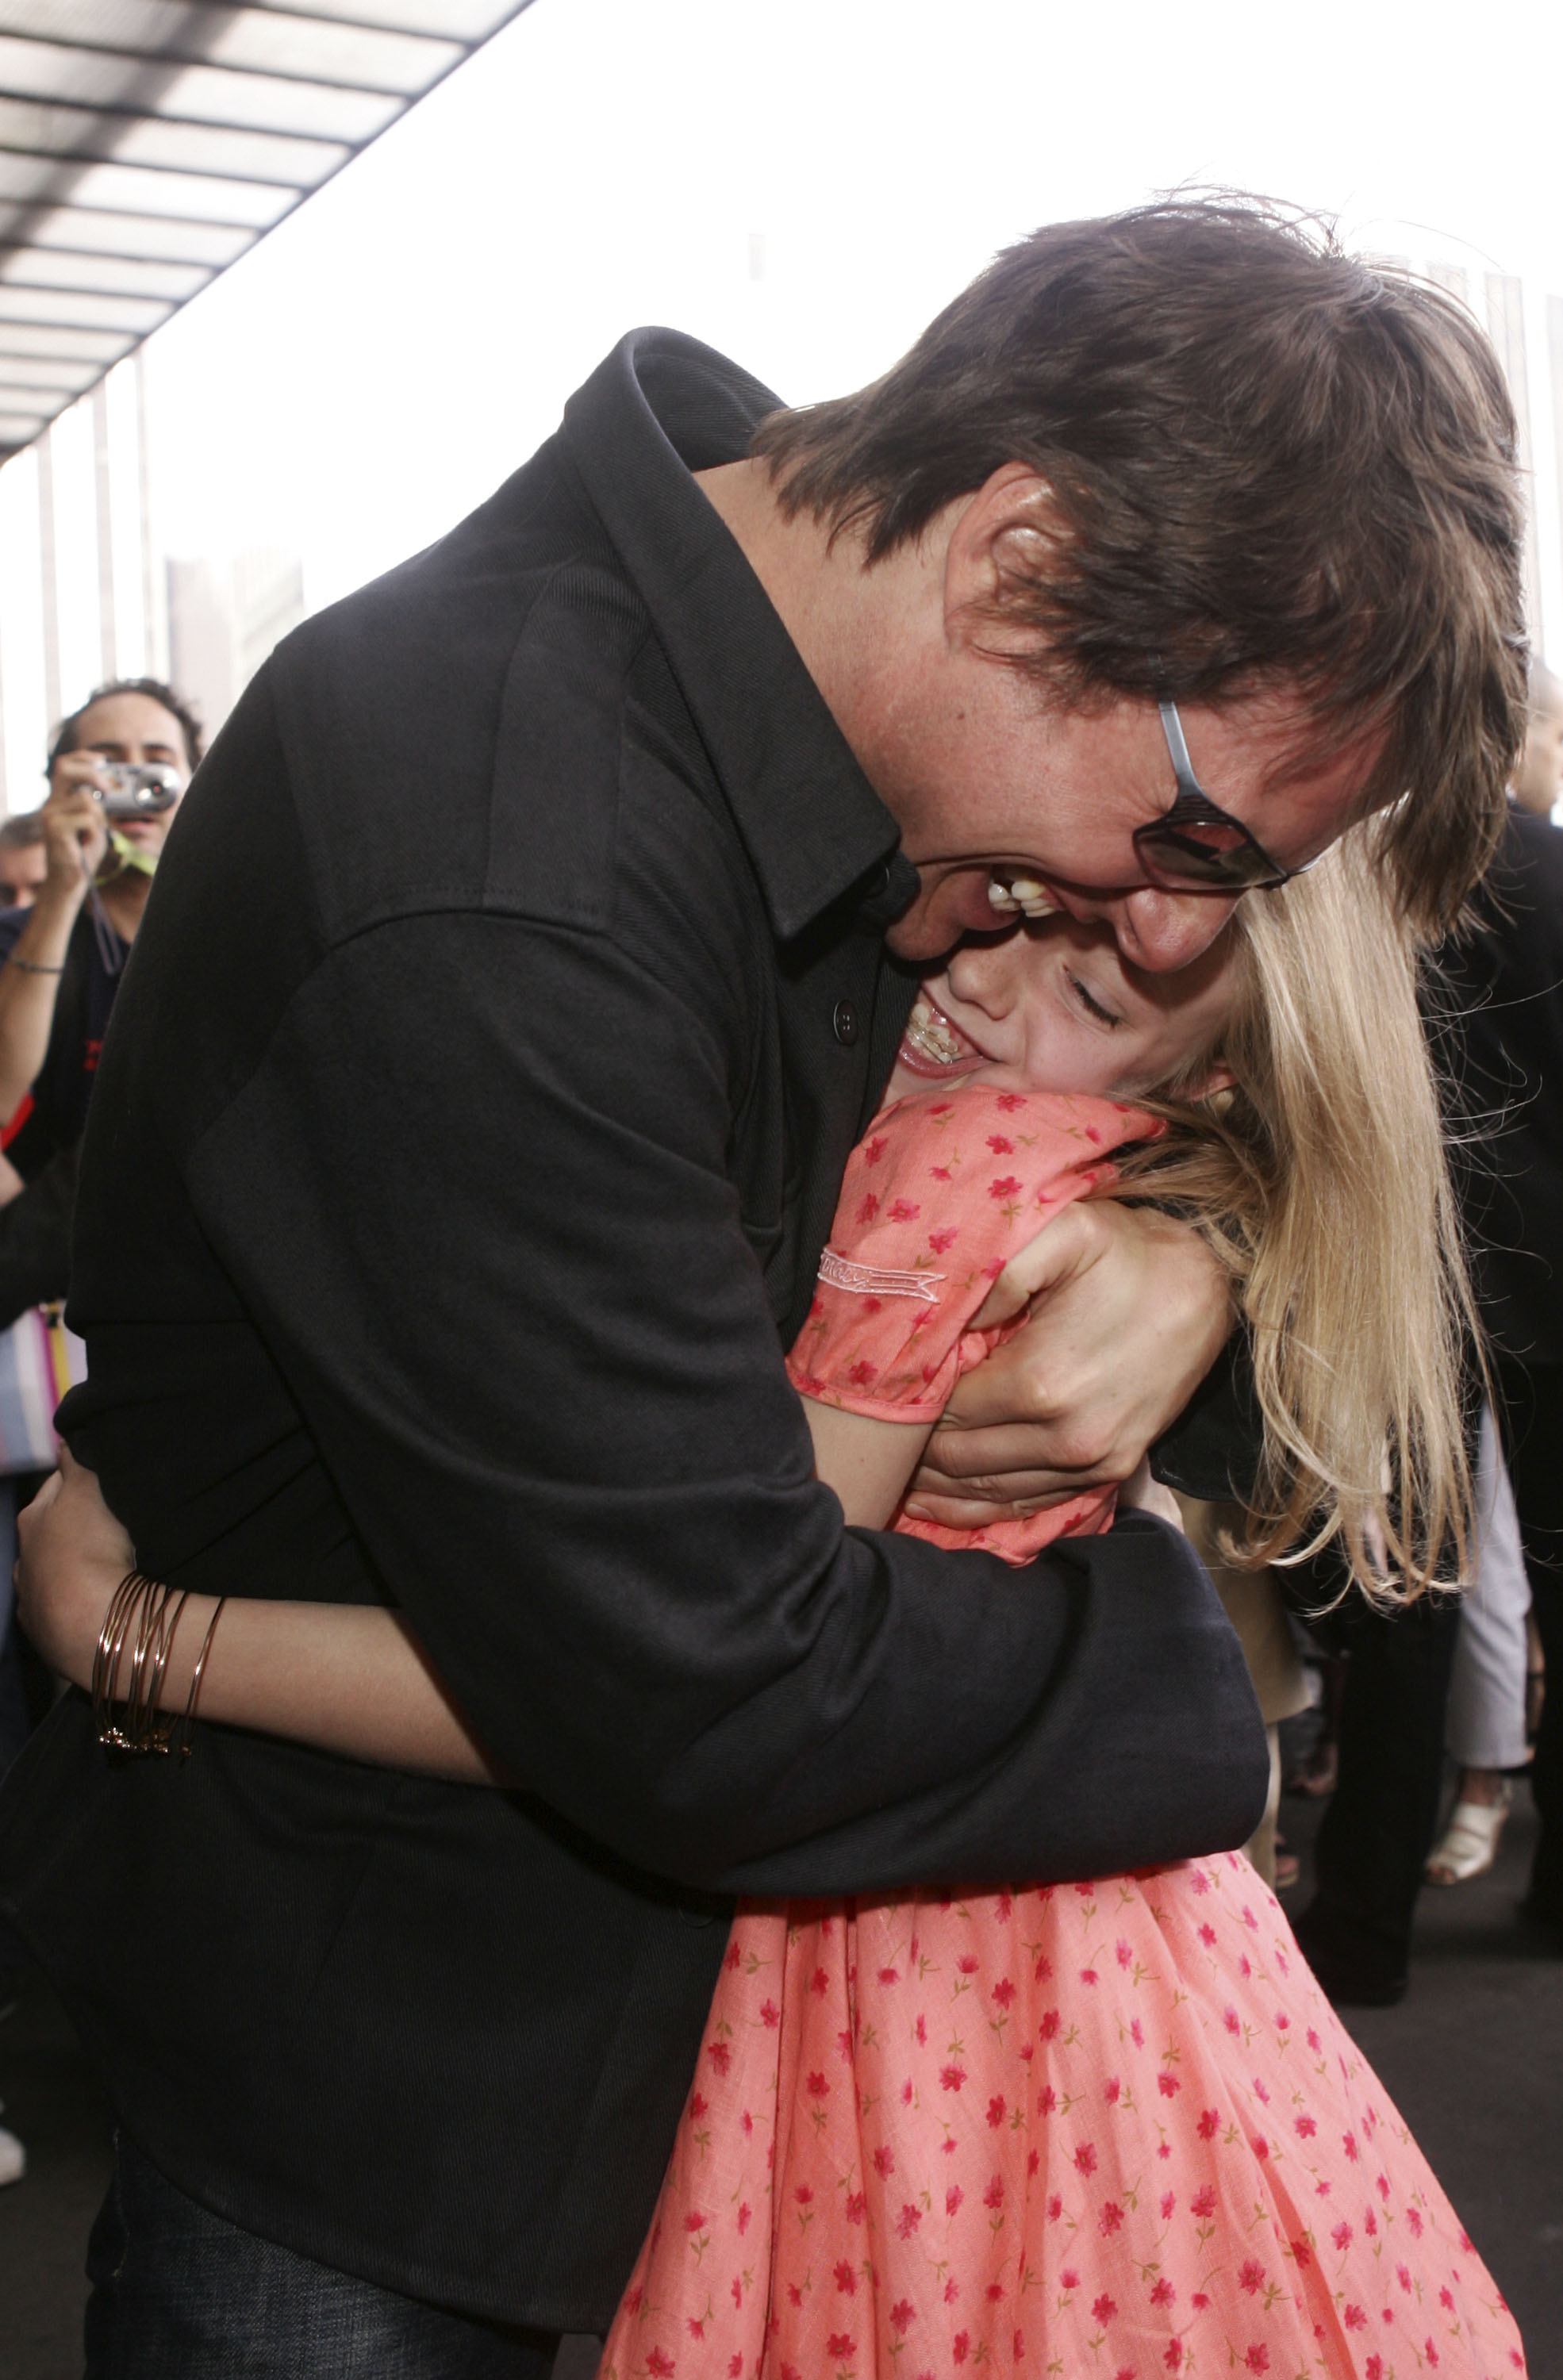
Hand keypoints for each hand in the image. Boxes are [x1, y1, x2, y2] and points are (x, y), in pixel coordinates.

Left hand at [14, 1448, 135, 1687]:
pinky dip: (74, 1598)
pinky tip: (93, 1598)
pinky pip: (59, 1605)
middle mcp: (24, 1557)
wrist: (91, 1623)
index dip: (80, 1479)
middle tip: (113, 1520)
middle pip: (52, 1528)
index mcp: (33, 1518)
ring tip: (107, 1563)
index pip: (56, 1485)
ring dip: (73, 1563)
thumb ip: (77, 1462)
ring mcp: (31, 1595)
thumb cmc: (90, 1548)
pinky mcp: (44, 1630)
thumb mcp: (88, 1491)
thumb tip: (67, 1438)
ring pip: (52, 1569)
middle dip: (75, 1523)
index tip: (106, 1479)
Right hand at [40, 753, 111, 896]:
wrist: (69, 881)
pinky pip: (87, 819)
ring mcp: (49, 814)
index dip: (83, 758)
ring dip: (98, 819)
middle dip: (90, 773)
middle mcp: (50, 803)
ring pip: (86, 801)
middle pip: (65, 769)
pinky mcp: (54, 828)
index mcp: (58, 799)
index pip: (64, 766)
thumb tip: (116, 787)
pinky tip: (85, 843)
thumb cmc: (83, 853)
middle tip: (107, 786)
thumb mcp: (95, 823)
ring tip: (90, 835)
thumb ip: (99, 805)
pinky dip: (94, 832)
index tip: (103, 760)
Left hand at [904, 1201, 1232, 1524]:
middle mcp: (1066, 1435)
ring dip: (940, 1489)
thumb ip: (997, 1267)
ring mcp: (1092, 1460)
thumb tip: (944, 1308)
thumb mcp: (1063, 1232)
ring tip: (897, 1477)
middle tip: (873, 1441)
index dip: (906, 1406)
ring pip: (990, 1491)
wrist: (1208, 1283)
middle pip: (959, 1459)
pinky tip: (947, 1502)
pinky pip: (1031, 1503)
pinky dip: (984, 1507)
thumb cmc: (1126, 1252)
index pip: (945, 1411)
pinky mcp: (1111, 1470)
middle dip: (913, 1453)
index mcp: (1041, 1383)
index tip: (879, 1395)